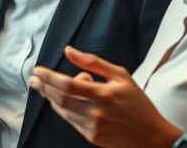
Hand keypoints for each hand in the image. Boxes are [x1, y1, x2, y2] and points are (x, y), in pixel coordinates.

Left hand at [28, 46, 181, 147]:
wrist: (152, 136)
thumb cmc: (138, 104)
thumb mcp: (120, 76)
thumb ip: (92, 62)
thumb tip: (69, 50)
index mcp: (104, 94)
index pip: (67, 84)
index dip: (48, 77)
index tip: (37, 71)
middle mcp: (96, 112)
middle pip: (60, 98)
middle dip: (43, 87)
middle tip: (34, 79)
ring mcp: (93, 127)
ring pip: (62, 110)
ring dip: (51, 98)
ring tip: (46, 87)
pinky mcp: (91, 137)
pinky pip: (70, 120)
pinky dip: (63, 109)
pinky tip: (64, 100)